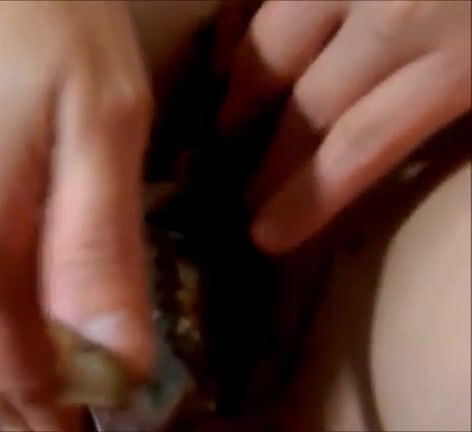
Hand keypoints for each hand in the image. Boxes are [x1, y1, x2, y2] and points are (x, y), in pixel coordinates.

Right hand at [220, 0, 470, 252]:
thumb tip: (422, 130)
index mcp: (460, 60)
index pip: (356, 145)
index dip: (303, 198)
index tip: (264, 235)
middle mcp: (394, 16)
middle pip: (306, 103)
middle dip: (267, 155)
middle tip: (239, 188)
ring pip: (274, 36)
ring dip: (243, 83)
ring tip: (226, 112)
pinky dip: (246, 14)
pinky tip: (233, 34)